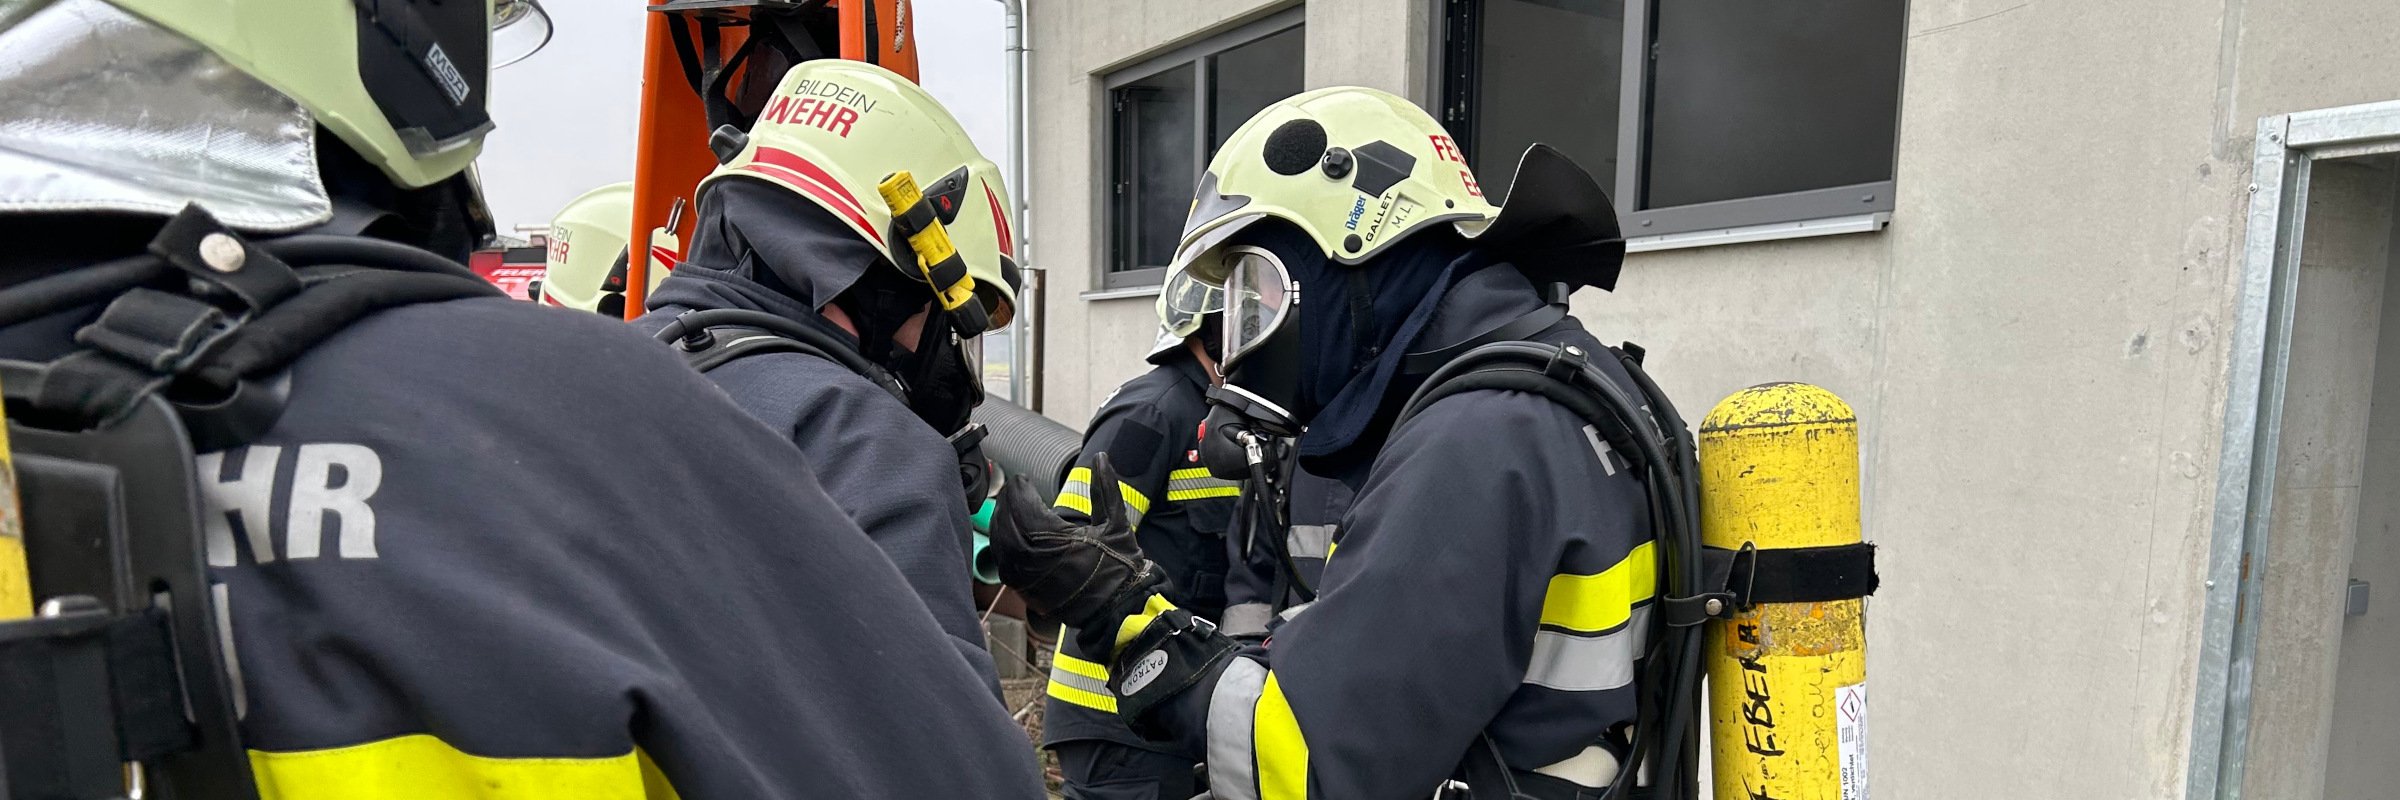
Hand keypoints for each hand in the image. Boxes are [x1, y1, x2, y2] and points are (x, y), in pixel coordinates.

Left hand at [989, 454, 1158, 628]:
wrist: (1116, 610)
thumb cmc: (1118, 568)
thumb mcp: (1116, 524)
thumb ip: (1105, 488)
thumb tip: (1100, 458)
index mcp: (1054, 539)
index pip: (1021, 504)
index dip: (1020, 488)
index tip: (1024, 479)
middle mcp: (1033, 559)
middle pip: (1005, 519)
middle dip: (1008, 501)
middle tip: (1017, 489)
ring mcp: (1024, 576)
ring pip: (999, 539)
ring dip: (1002, 519)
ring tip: (1013, 507)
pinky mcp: (1022, 588)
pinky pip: (1001, 559)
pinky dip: (1002, 541)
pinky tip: (1012, 532)